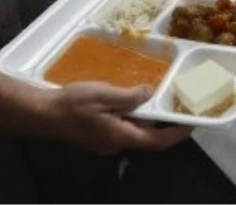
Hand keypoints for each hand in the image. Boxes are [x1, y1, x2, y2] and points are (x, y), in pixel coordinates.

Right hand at [46, 83, 191, 154]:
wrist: (42, 113)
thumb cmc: (73, 104)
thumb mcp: (106, 94)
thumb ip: (131, 96)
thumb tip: (150, 94)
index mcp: (122, 136)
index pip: (159, 141)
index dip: (178, 133)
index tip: (193, 122)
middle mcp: (116, 143)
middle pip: (146, 134)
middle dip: (158, 117)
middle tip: (170, 97)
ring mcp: (105, 141)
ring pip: (131, 128)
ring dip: (141, 113)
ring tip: (147, 91)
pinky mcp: (96, 134)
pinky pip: (118, 125)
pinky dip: (127, 112)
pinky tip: (123, 95)